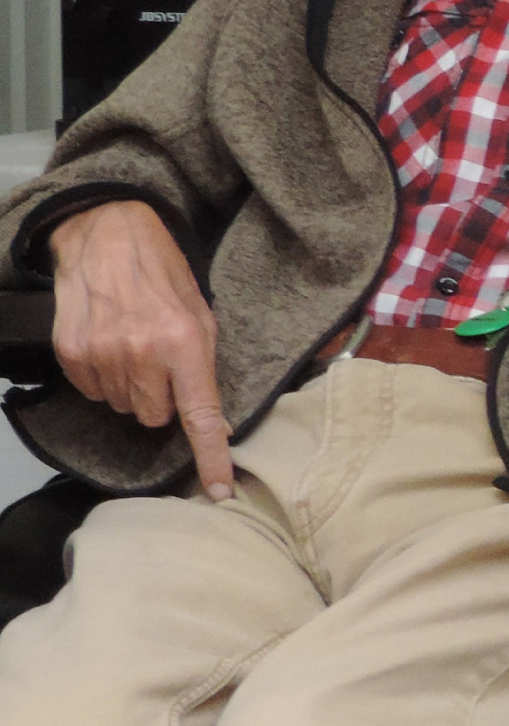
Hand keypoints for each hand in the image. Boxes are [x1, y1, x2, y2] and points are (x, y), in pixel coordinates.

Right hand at [48, 200, 231, 500]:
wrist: (108, 236)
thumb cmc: (164, 274)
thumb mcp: (201, 312)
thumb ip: (205, 365)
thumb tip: (214, 418)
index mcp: (186, 342)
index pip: (201, 414)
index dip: (211, 456)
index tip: (219, 489)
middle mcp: (143, 353)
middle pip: (155, 418)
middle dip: (161, 400)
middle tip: (161, 365)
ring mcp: (103, 355)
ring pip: (123, 407)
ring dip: (131, 387)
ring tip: (134, 345)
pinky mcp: (71, 355)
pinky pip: (93, 392)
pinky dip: (103, 378)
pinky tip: (109, 346)